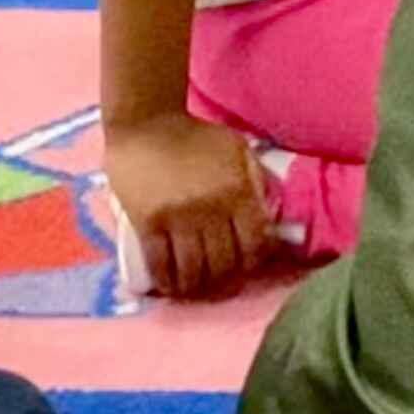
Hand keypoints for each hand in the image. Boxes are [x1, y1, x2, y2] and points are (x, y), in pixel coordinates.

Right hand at [105, 111, 273, 298]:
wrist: (147, 124)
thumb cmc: (197, 137)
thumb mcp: (238, 151)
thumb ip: (253, 182)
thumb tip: (267, 218)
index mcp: (238, 190)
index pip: (256, 241)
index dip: (257, 260)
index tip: (252, 264)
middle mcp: (210, 208)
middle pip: (224, 262)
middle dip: (227, 278)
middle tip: (223, 281)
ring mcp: (177, 218)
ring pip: (193, 270)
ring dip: (198, 287)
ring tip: (198, 288)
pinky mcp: (147, 224)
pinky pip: (159, 265)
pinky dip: (168, 283)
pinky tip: (172, 288)